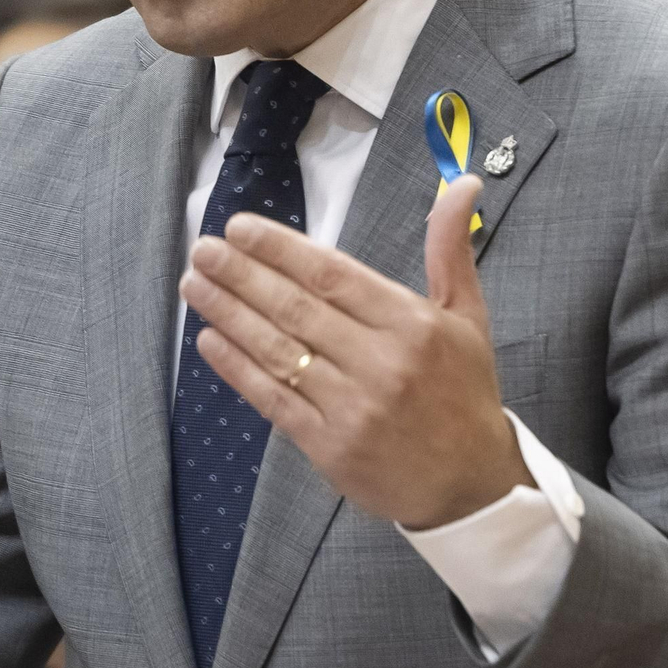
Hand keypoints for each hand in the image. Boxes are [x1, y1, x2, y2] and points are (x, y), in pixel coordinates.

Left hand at [179, 174, 530, 530]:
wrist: (473, 485)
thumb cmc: (463, 392)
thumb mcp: (467, 317)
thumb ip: (450, 249)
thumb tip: (462, 182)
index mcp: (412, 324)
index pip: (332, 275)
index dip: (280, 249)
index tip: (240, 228)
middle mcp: (381, 363)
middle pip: (296, 308)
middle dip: (242, 274)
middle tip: (203, 248)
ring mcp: (352, 408)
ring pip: (278, 350)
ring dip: (229, 314)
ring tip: (194, 284)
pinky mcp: (329, 447)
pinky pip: (273, 399)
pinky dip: (236, 368)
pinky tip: (209, 340)